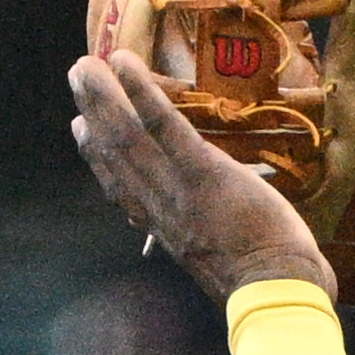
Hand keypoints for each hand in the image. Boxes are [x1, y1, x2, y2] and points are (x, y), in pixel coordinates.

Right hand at [68, 47, 333, 306]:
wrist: (275, 291)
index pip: (121, 188)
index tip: (81, 128)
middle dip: (94, 112)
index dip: (97, 156)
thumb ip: (207, 237)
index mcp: (165, 230)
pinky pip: (165, 128)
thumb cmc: (263, 280)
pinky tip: (125, 65)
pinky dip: (141, 93)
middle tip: (79, 75)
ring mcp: (178, 190)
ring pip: (129, 138)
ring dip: (104, 97)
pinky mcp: (203, 174)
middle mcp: (160, 209)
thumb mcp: (221, 262)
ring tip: (86, 63)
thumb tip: (210, 227)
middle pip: (116, 155)